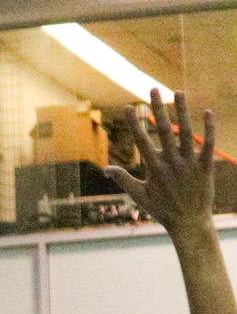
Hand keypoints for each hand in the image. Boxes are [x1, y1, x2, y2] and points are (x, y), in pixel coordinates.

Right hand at [107, 90, 214, 233]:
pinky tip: (208, 111)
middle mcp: (171, 163)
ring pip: (186, 132)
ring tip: (178, 92)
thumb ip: (124, 180)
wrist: (188, 223)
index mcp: (154, 169)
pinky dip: (209, 128)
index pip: (141, 141)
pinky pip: (208, 143)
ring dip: (182, 111)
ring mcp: (189, 163)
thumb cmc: (162, 210)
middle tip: (153, 90)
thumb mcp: (140, 196)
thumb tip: (105, 170)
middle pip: (163, 130)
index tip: (128, 107)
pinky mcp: (205, 166)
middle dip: (157, 109)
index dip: (134, 123)